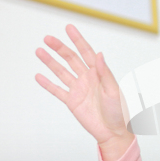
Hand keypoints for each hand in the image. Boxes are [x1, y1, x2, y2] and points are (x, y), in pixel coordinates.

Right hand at [35, 24, 133, 149]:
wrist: (114, 132)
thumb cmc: (120, 112)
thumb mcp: (114, 91)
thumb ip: (105, 73)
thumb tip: (99, 54)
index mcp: (99, 74)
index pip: (87, 53)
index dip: (78, 40)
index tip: (69, 28)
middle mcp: (88, 79)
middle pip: (71, 59)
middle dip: (60, 48)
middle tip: (48, 38)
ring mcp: (79, 90)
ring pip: (62, 72)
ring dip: (51, 62)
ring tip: (39, 51)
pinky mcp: (72, 102)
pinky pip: (57, 91)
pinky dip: (48, 84)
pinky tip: (39, 76)